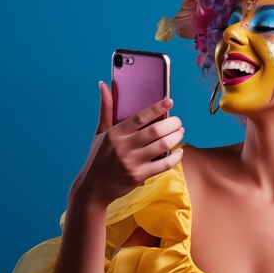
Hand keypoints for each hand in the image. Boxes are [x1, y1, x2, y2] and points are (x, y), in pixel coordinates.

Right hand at [69, 81, 184, 209]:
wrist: (93, 188)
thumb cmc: (99, 157)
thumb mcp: (100, 132)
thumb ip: (106, 108)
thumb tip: (103, 84)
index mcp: (114, 133)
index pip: (140, 117)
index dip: (157, 108)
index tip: (170, 101)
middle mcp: (123, 147)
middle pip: (155, 131)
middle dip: (172, 124)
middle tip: (178, 121)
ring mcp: (131, 163)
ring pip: (162, 146)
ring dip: (175, 137)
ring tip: (180, 132)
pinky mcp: (139, 176)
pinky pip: (164, 165)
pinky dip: (176, 157)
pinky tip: (180, 151)